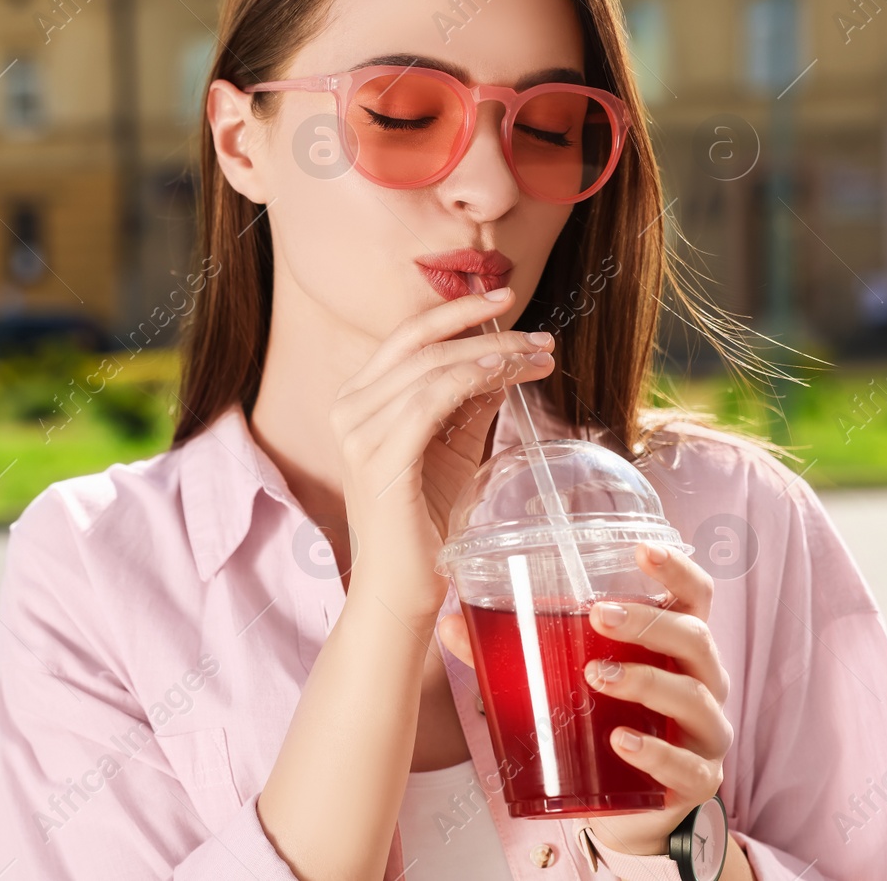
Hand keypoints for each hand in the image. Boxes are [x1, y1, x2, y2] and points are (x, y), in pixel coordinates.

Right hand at [329, 286, 554, 615]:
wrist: (402, 586)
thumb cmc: (426, 521)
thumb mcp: (453, 446)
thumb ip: (470, 401)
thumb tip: (506, 358)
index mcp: (359, 400)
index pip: (407, 337)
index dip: (455, 312)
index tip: (504, 299)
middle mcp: (349, 409)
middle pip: (417, 342)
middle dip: (478, 325)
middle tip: (533, 327)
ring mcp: (358, 434)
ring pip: (429, 367)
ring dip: (490, 353)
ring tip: (537, 355)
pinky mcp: (379, 459)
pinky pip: (428, 401)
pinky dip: (469, 378)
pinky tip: (504, 373)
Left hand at [438, 542, 733, 856]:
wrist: (619, 807)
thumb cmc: (598, 723)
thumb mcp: (561, 680)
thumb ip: (510, 652)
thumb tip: (450, 625)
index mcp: (674, 646)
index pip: (693, 598)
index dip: (676, 568)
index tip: (641, 548)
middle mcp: (702, 683)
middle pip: (695, 639)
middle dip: (648, 622)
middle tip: (597, 613)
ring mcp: (704, 735)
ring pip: (694, 698)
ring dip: (644, 681)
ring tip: (594, 676)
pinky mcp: (696, 783)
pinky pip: (688, 767)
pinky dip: (656, 753)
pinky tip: (622, 741)